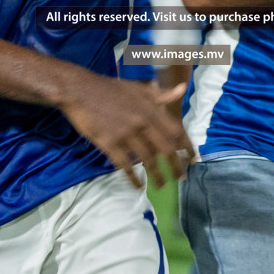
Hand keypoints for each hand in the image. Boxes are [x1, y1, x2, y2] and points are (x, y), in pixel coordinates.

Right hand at [61, 76, 192, 189]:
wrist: (80, 90)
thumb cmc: (109, 88)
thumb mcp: (138, 87)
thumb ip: (160, 94)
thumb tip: (182, 89)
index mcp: (150, 108)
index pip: (175, 130)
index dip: (186, 146)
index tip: (193, 158)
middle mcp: (142, 122)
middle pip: (165, 149)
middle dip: (176, 165)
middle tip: (181, 178)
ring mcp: (126, 134)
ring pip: (147, 160)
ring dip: (156, 175)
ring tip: (161, 185)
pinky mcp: (110, 143)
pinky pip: (124, 165)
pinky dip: (133, 177)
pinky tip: (138, 185)